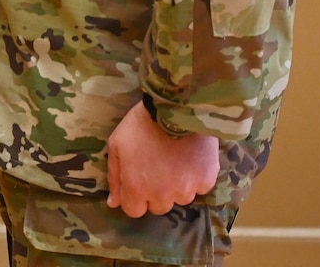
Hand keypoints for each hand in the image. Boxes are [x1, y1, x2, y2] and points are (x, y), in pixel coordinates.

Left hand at [105, 101, 219, 217]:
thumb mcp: (117, 146)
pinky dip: (196, 176)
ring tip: (175, 159)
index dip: (135, 196)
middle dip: (156, 192)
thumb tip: (113, 203)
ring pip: (181, 197)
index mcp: (137, 189)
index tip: (139, 179)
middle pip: (159, 207)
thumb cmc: (140, 125)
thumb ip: (115, 177)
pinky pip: (200, 187)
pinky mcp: (206, 181)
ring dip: (177, 185)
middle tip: (158, 166)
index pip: (134, 211)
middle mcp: (162, 196)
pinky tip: (191, 157)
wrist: (175, 108)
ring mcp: (186, 190)